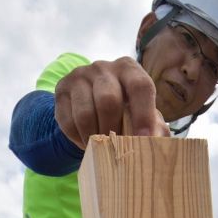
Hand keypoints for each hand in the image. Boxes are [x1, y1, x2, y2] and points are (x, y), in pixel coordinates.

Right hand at [54, 57, 168, 148]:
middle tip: (116, 149)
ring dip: (93, 138)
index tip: (143, 139)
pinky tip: (86, 143)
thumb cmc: (127, 112)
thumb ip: (155, 129)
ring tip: (101, 149)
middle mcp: (103, 67)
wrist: (93, 102)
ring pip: (85, 114)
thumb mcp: (145, 117)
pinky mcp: (61, 89)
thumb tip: (155, 144)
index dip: (143, 115)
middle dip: (112, 131)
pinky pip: (67, 122)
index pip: (140, 86)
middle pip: (108, 101)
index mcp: (129, 69)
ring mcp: (79, 76)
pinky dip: (78, 139)